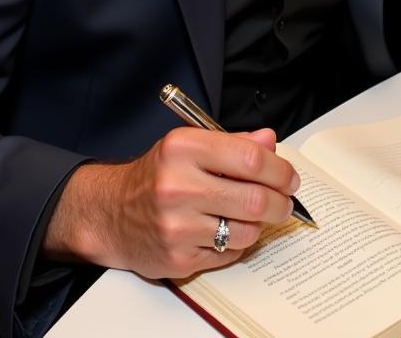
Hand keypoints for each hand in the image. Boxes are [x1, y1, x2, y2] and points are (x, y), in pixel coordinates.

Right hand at [42, 127, 300, 277]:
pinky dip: (237, 243)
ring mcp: (177, 226)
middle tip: (285, 201)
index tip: (289, 176)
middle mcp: (177, 185)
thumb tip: (270, 142)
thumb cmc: (157, 175)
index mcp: (183, 148)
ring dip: (259, 225)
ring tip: (253, 216)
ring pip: (246, 231)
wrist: (112, 213)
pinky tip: (227, 230)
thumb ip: (232, 143)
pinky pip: (229, 253)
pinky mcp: (178, 258)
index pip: (249, 159)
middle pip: (255, 199)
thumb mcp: (189, 145)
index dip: (279, 169)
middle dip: (281, 202)